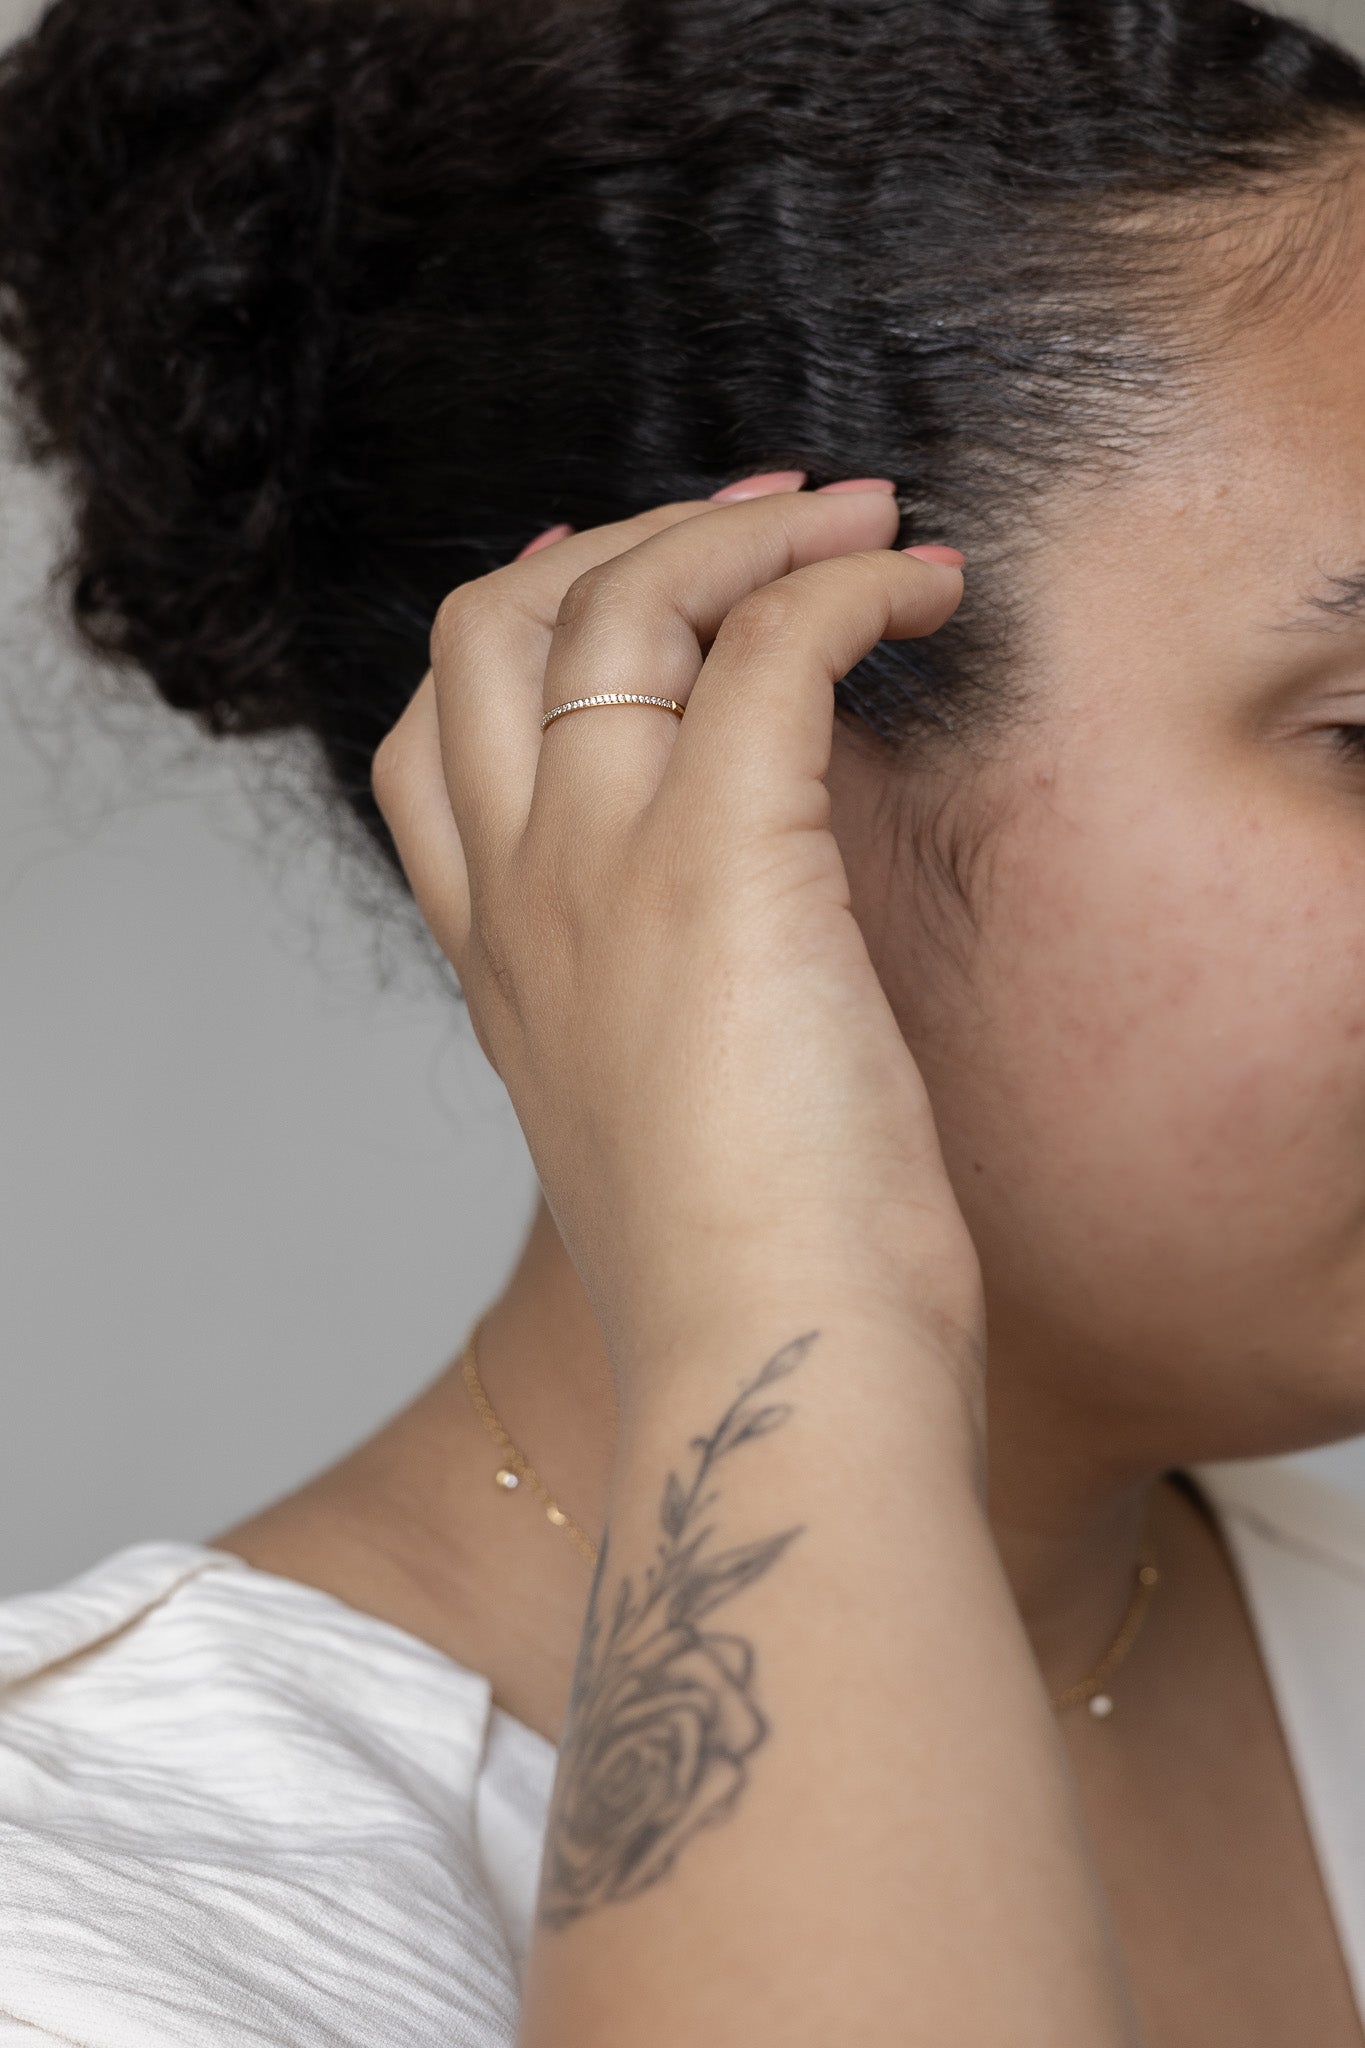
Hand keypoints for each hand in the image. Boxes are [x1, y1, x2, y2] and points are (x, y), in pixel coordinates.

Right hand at [373, 485, 984, 1395]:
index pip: (426, 740)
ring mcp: (600, 869)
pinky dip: (850, 587)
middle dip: (619, 542)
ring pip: (617, 602)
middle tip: (762, 527)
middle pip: (487, 627)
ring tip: (866, 524)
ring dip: (749, 532)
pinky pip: (770, 645)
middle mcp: (522, 896)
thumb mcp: (658, 1114)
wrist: (775, 1372)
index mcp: (498, 962)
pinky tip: (927, 591)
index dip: (512, 631)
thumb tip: (742, 905)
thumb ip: (653, 996)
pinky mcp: (723, 859)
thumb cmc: (754, 1273)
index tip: (623, 586)